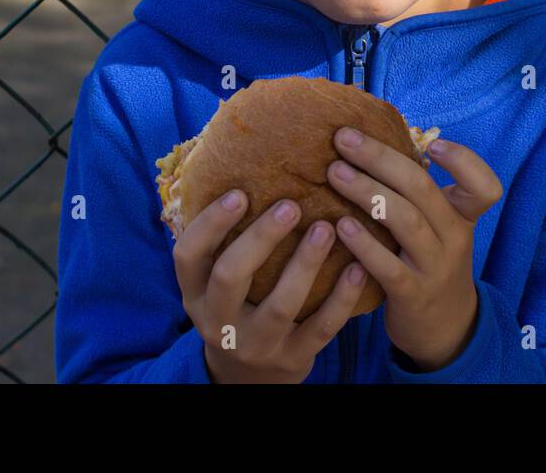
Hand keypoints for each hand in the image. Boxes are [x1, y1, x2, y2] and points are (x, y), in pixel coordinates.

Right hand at [172, 191, 370, 382]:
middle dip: (261, 237)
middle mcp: (219, 322)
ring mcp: (256, 344)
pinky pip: (321, 328)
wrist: (251, 377)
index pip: (188, 255)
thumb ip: (225, 243)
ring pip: (280, 304)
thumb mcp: (216, 284)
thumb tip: (245, 167)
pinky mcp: (293, 358)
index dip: (210, 224)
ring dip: (306, 263)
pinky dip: (342, 298)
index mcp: (196, 294)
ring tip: (328, 228)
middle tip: (291, 205)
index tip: (239, 193)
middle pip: (231, 276)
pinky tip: (358, 268)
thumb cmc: (238, 307)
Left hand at [327, 127, 502, 370]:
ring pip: (405, 220)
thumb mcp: (440, 229)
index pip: (484, 186)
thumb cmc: (430, 263)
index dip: (464, 161)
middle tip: (344, 138)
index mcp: (462, 216)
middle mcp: (454, 238)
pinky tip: (340, 227)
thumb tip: (371, 145)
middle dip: (380, 158)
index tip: (432, 143)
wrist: (445, 330)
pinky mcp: (413, 295)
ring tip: (335, 173)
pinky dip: (364, 244)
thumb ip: (418, 195)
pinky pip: (388, 266)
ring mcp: (435, 267)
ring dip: (366, 192)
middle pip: (422, 189)